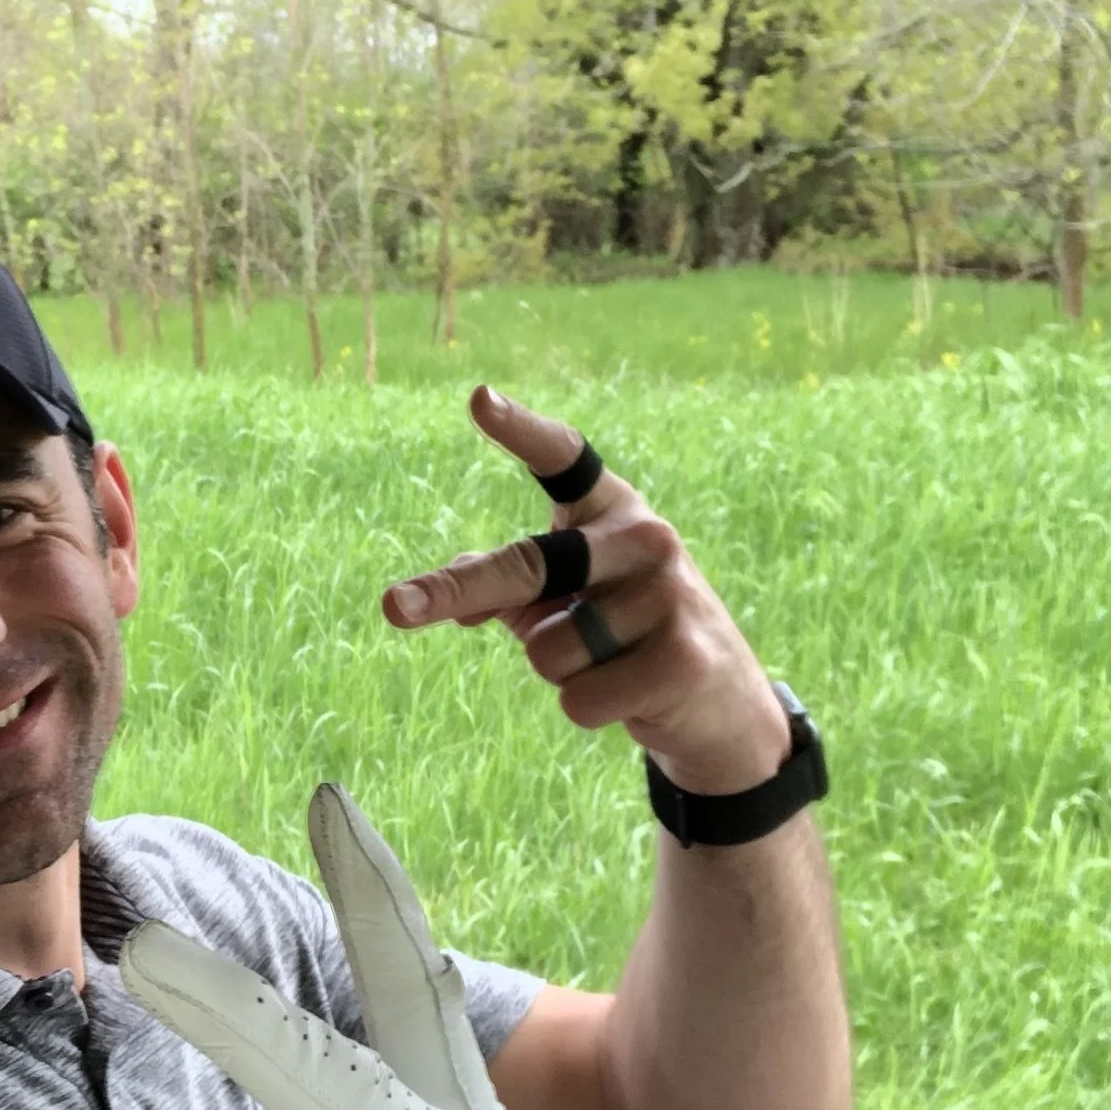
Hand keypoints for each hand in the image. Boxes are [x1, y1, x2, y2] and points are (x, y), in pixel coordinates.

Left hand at [381, 387, 790, 799]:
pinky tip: (638, 693)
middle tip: (392, 606)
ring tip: (615, 664)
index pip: (564, 457)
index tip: (479, 400)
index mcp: (609, 510)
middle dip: (456, 593)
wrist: (718, 700)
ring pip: (546, 651)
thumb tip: (430, 600)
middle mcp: (644, 537)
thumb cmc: (620, 636)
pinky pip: (578, 697)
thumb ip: (499, 591)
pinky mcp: (683, 655)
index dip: (522, 429)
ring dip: (564, 674)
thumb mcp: (559, 603)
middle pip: (525, 568)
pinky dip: (589, 709)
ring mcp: (669, 593)